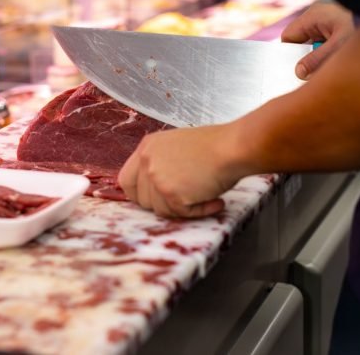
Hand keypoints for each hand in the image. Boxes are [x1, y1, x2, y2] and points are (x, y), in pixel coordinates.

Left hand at [118, 126, 244, 218]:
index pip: (127, 180)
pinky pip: (181, 214)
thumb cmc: (214, 145)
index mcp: (147, 147)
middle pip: (143, 200)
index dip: (139, 194)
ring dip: (183, 208)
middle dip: (163, 204)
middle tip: (186, 199)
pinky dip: (200, 211)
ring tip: (205, 195)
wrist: (232, 148)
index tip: (154, 199)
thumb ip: (160, 163)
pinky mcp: (172, 195)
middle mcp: (147, 162)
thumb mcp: (176, 146)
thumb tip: (155, 187)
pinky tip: (214, 201)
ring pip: (161, 210)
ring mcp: (157, 179)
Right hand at [282, 3, 354, 79]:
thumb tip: (298, 72)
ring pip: (315, 48)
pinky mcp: (340, 32)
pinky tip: (343, 60)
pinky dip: (332, 57)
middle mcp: (318, 19)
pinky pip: (327, 48)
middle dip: (308, 60)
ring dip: (322, 59)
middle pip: (301, 44)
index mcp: (313, 16)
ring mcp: (329, 25)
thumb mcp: (339, 46)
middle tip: (317, 72)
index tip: (297, 70)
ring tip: (336, 63)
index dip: (289, 54)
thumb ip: (316, 60)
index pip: (288, 37)